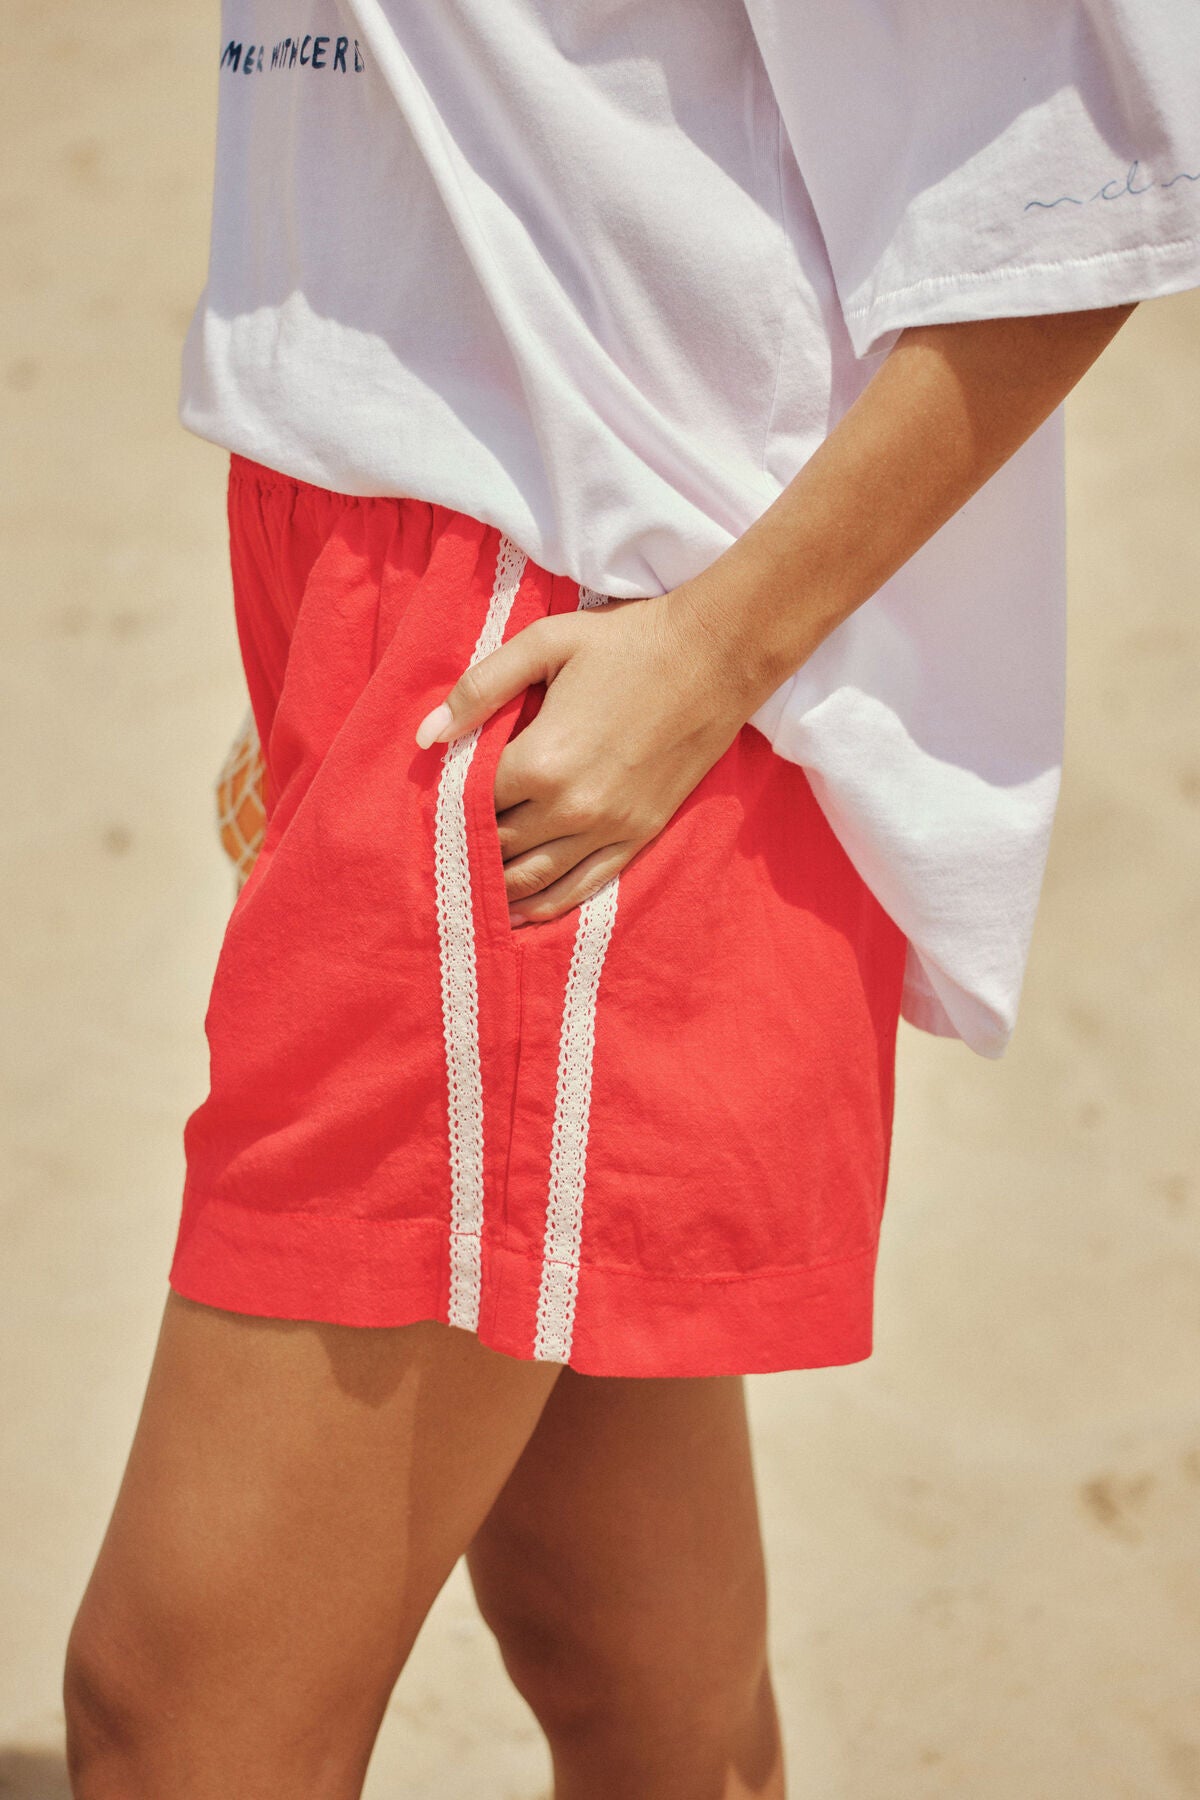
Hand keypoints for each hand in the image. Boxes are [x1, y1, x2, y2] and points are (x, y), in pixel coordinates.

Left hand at [414, 589, 757, 924]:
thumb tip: (425, 735)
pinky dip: (546, 906)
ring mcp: (609, 828)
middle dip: (465, 852)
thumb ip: (480, 689)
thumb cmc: (626, 644)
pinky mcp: (638, 837)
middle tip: (437, 856)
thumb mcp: (545, 644)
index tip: (424, 812)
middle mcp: (572, 807)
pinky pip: (583, 887)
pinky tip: (520, 914)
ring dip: (496, 891)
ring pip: (534, 880)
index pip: (471, 804)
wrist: (715, 658)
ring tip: (466, 895)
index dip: (443, 810)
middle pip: (497, 847)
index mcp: (541, 760)